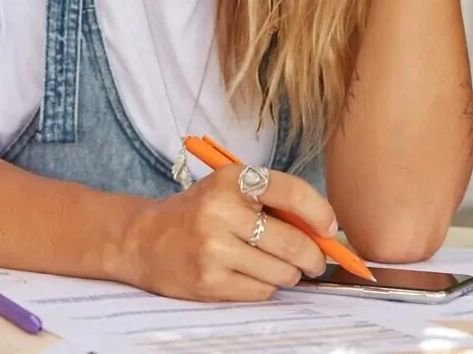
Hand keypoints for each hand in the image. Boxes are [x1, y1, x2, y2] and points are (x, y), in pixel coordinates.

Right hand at [119, 165, 335, 301]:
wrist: (143, 239)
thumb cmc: (196, 213)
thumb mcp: (228, 190)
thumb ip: (272, 202)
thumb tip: (325, 231)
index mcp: (231, 180)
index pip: (291, 192)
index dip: (320, 213)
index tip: (329, 228)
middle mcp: (221, 211)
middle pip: (294, 243)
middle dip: (313, 257)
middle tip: (313, 260)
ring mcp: (214, 249)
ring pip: (283, 273)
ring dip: (288, 274)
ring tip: (272, 265)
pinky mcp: (209, 281)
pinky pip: (262, 292)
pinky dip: (265, 287)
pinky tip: (249, 275)